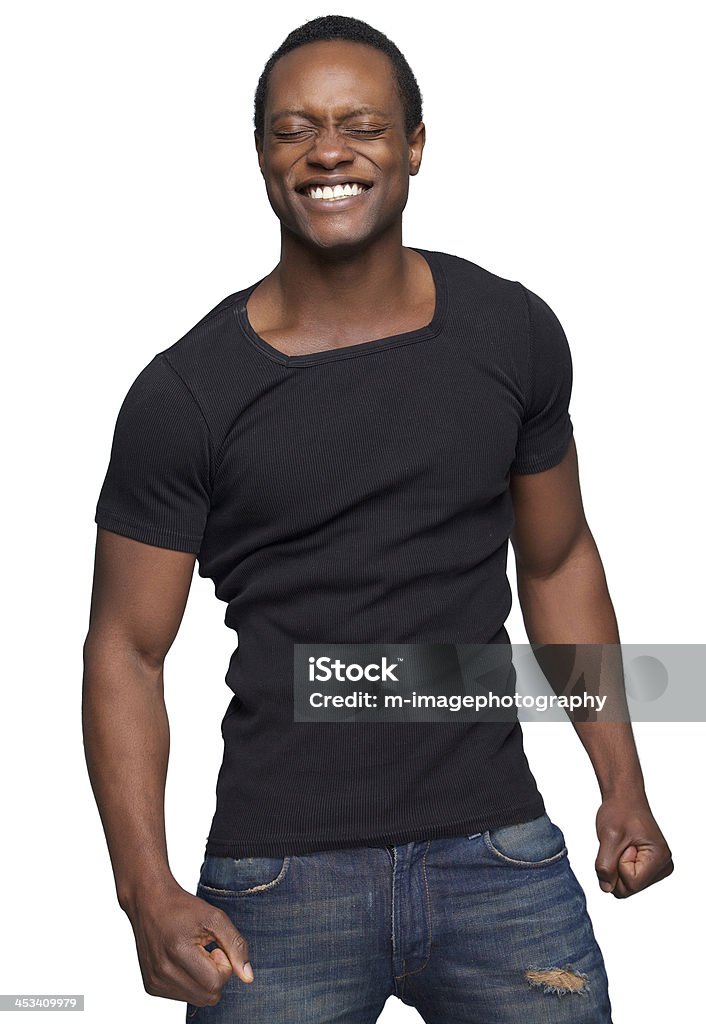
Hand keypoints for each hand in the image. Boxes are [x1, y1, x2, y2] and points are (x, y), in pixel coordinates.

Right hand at [123, 877, 253, 1006]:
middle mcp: (162, 972)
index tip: (215, 946)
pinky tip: (183, 961)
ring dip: (203, 980)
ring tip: (194, 955)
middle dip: (215, 976)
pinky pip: (183, 997)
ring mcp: (155, 982)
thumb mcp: (215, 917)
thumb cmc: (183, 907)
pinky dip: (190, 982)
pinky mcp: (151, 986)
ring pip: (197, 1000)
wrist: (149, 902)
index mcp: (178, 952)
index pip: (216, 983)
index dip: (224, 965)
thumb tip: (248, 977)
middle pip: (208, 997)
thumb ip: (235, 946)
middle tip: (207, 951)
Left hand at [595, 796, 673, 897]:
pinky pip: (627, 879)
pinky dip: (619, 866)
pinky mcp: (649, 868)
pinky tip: (624, 850)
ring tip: (623, 846)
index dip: (618, 866)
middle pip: (629, 889)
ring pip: (627, 886)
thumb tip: (606, 888)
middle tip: (621, 845)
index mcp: (659, 858)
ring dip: (617, 867)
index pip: (631, 884)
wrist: (624, 800)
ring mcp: (657, 869)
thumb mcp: (609, 836)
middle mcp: (663, 867)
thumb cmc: (620, 812)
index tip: (623, 844)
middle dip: (616, 869)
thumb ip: (605, 865)